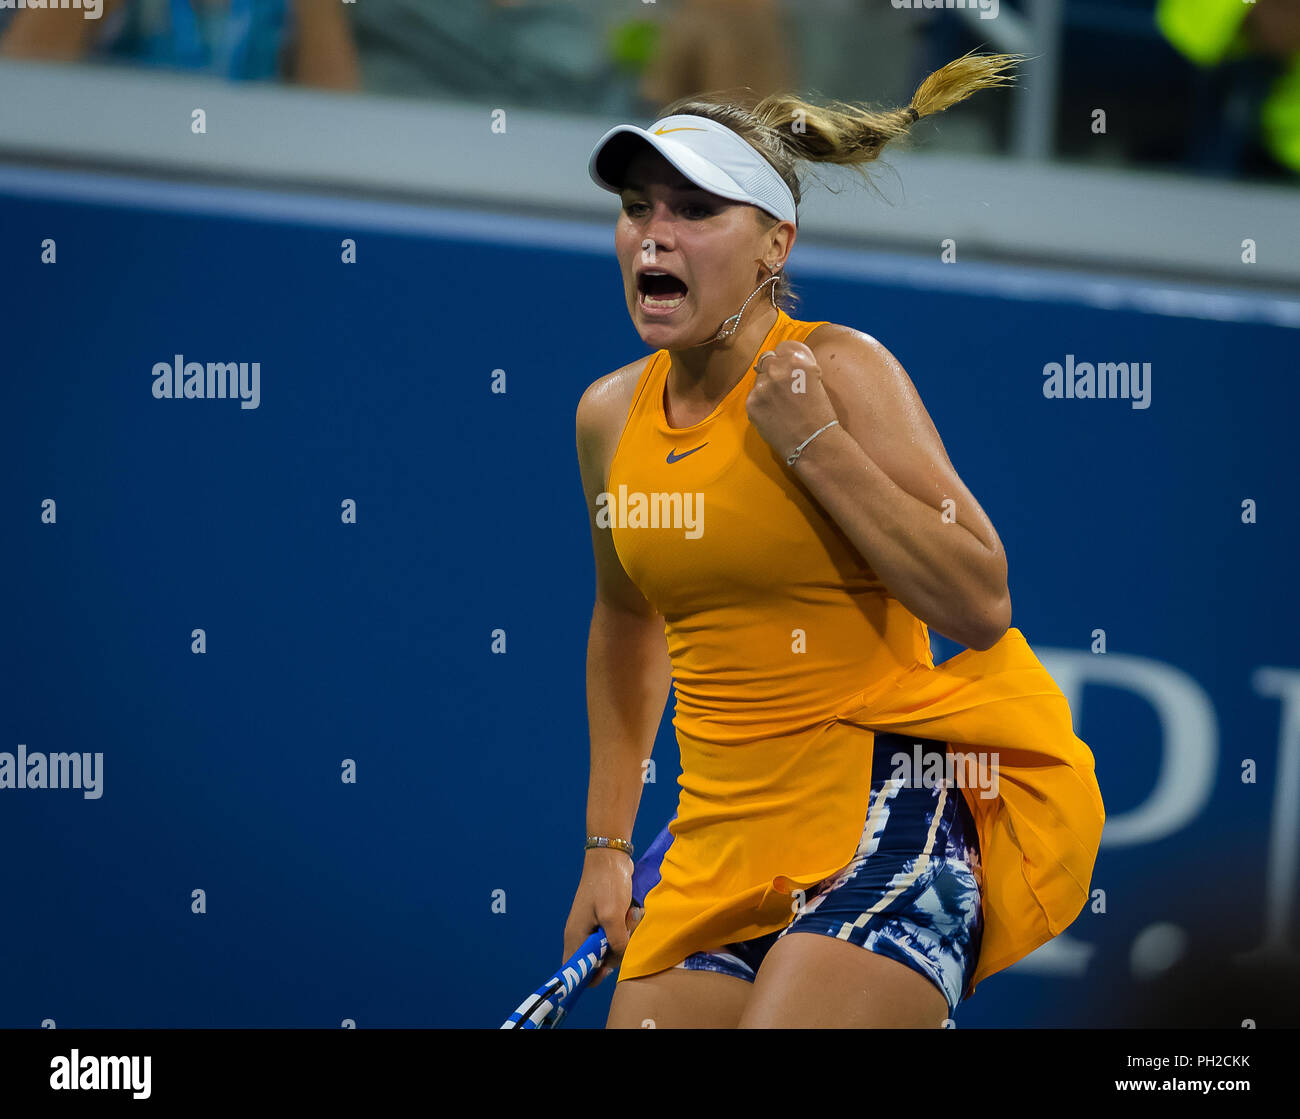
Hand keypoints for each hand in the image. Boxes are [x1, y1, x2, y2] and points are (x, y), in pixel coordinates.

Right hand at [562, 849, 642, 987]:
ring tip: (630, 916)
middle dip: (615, 952)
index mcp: (576, 937)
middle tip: (624, 935)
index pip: (575, 969)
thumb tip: (619, 957)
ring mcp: (593, 925)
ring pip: (610, 945)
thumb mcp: (612, 916)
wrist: (610, 857)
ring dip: (624, 936)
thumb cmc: (607, 885)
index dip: (589, 976)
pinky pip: (616, 933)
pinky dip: (626, 926)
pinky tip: (632, 911)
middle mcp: (581, 934)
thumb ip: (616, 942)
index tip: (607, 970)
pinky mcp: (605, 917)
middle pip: (596, 960)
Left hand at [746, 340, 839, 463]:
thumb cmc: (820, 414)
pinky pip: (753, 396)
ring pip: (759, 378)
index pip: (784, 346)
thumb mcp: (816, 379)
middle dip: (774, 369)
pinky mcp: (752, 403)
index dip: (787, 358)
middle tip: (783, 387)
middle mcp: (778, 369)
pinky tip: (774, 414)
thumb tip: (780, 358)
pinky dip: (761, 403)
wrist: (814, 443)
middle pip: (768, 358)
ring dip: (766, 386)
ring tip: (781, 405)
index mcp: (798, 360)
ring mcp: (762, 386)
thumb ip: (798, 365)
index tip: (790, 369)